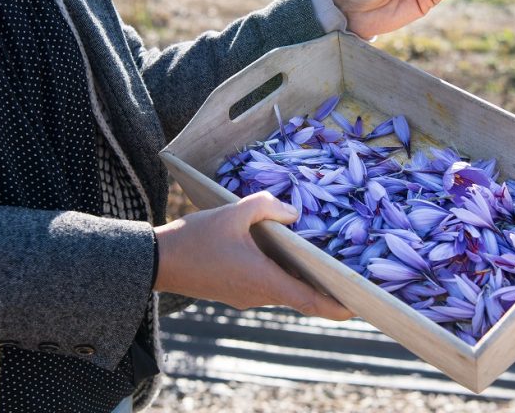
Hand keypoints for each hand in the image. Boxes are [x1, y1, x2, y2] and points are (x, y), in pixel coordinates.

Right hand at [154, 191, 352, 320]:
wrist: (156, 261)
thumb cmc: (196, 238)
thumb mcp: (234, 212)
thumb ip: (267, 206)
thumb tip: (293, 213)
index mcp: (264, 280)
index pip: (310, 301)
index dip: (336, 306)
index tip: (359, 308)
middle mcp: (258, 295)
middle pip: (300, 296)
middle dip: (324, 289)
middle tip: (348, 276)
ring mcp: (245, 297)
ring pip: (283, 289)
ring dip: (301, 278)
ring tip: (321, 259)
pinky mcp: (234, 293)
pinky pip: (266, 286)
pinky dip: (282, 274)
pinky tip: (285, 254)